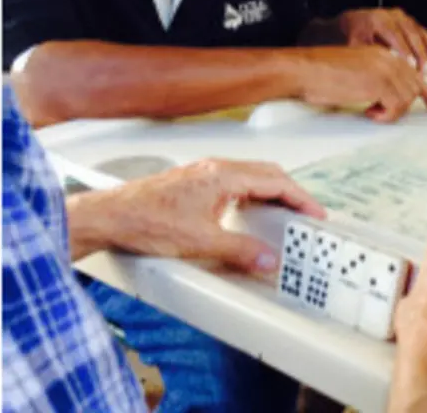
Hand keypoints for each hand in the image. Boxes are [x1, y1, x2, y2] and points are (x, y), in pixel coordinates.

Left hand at [101, 159, 324, 271]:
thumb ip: (239, 251)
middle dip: (291, 193)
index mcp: (223, 175)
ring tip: (283, 216)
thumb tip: (266, 258)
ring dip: (271, 193)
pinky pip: (236, 182)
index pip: (275, 181)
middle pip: (267, 174)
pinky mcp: (195, 182)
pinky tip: (250, 213)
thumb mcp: (200, 242)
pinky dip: (253, 195)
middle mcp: (216, 168)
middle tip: (306, 215)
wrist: (110, 216)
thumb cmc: (144, 220)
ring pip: (251, 176)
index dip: (301, 198)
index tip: (315, 213)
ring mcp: (205, 173)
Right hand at [296, 45, 426, 121]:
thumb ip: (373, 80)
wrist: (306, 70)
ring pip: (407, 98)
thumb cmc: (320, 74)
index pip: (412, 72)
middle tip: (407, 114)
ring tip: (371, 111)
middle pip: (415, 85)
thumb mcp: (353, 73)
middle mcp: (386, 59)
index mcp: (380, 54)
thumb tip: (386, 100)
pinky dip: (385, 116)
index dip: (426, 91)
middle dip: (415, 103)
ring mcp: (384, 70)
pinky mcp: (379, 83)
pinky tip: (368, 112)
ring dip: (392, 111)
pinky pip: (396, 106)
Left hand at [338, 8, 426, 73]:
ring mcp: (405, 19)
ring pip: (423, 34)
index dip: (404, 50)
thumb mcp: (355, 43)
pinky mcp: (412, 24)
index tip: (410, 65)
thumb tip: (382, 68)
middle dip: (422, 55)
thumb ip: (368, 53)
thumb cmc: (354, 34)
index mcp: (379, 19)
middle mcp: (394, 16)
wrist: (355, 21)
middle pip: (412, 35)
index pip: (394, 35)